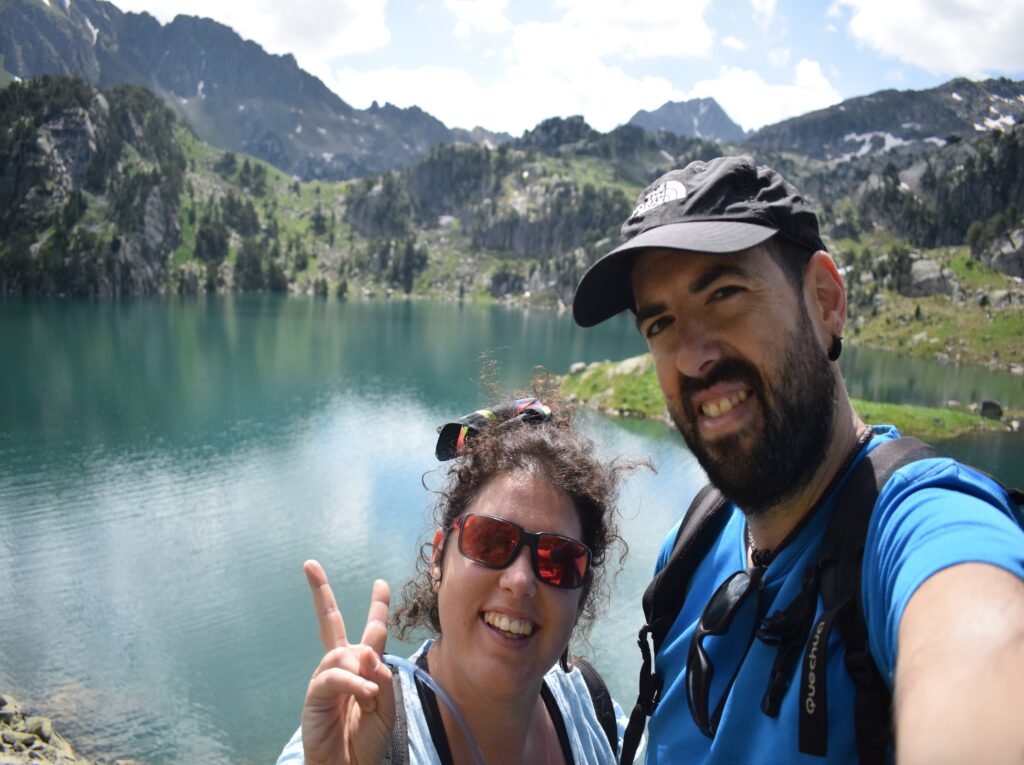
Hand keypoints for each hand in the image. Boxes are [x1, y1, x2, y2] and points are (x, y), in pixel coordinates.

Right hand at [300, 560, 394, 764]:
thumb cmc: (369, 738)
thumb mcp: (388, 704)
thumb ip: (382, 675)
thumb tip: (365, 652)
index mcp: (362, 665)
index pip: (371, 630)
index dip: (377, 606)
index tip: (381, 582)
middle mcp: (341, 665)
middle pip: (331, 622)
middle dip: (320, 593)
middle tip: (309, 565)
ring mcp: (326, 678)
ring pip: (344, 653)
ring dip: (363, 673)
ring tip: (371, 698)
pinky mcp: (314, 695)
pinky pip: (334, 677)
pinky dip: (354, 684)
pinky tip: (366, 695)